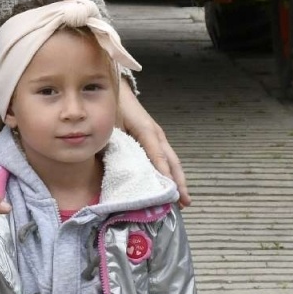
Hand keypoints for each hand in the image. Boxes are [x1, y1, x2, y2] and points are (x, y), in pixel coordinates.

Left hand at [119, 86, 188, 205]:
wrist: (118, 90)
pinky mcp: (155, 139)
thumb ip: (114, 141)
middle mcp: (157, 135)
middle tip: (184, 203)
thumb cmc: (114, 106)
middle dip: (178, 182)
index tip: (168, 191)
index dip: (163, 173)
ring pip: (172, 161)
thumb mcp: (113, 124)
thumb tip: (107, 162)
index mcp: (146, 131)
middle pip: (172, 161)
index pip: (158, 156)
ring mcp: (158, 136)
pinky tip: (171, 185)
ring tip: (183, 200)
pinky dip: (171, 173)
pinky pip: (166, 158)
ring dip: (178, 180)